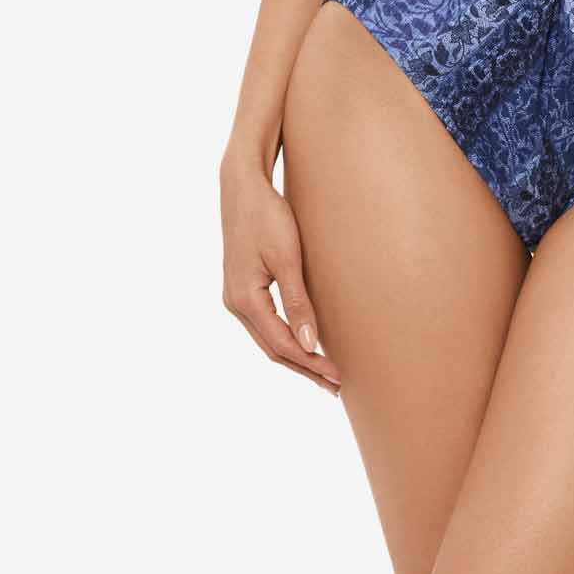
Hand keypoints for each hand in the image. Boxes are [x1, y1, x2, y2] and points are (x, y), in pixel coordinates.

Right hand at [220, 157, 341, 395]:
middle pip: (273, 349)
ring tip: (324, 373)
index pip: (281, 345)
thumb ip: (297, 302)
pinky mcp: (243, 288)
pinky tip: (303, 342)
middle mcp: (236, 305)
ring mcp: (236, 297)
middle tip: (336, 386)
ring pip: (268, 339)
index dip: (311, 363)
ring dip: (296, 357)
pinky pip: (265, 324)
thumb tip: (309, 344)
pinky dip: (285, 339)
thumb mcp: (286, 258)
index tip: (338, 376)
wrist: (242, 187)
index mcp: (244, 301)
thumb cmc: (267, 216)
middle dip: (305, 368)